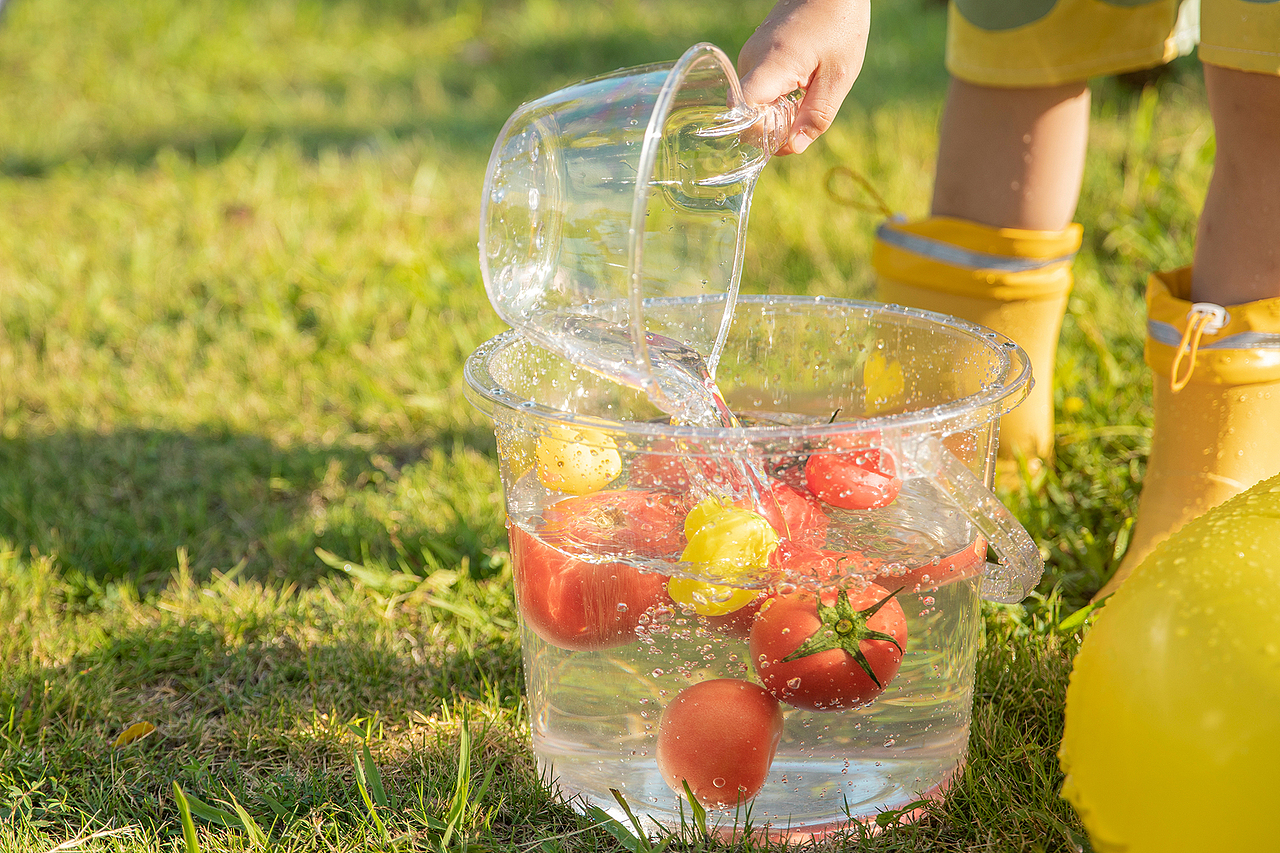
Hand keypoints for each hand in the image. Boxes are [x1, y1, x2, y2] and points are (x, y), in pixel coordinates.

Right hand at [738, 0, 870, 153]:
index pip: (743, 113)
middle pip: (748, 114)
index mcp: (771, 65)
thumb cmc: (839, 25)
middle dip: (774, 127)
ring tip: (807, 91)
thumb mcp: (838, 76)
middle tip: (807, 113)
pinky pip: (759, 89)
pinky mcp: (755, 54)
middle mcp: (751, 60)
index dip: (760, 134)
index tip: (786, 135)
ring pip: (754, 104)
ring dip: (778, 111)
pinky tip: (800, 83)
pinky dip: (777, 97)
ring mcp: (750, 56)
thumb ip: (816, 116)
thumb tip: (793, 149)